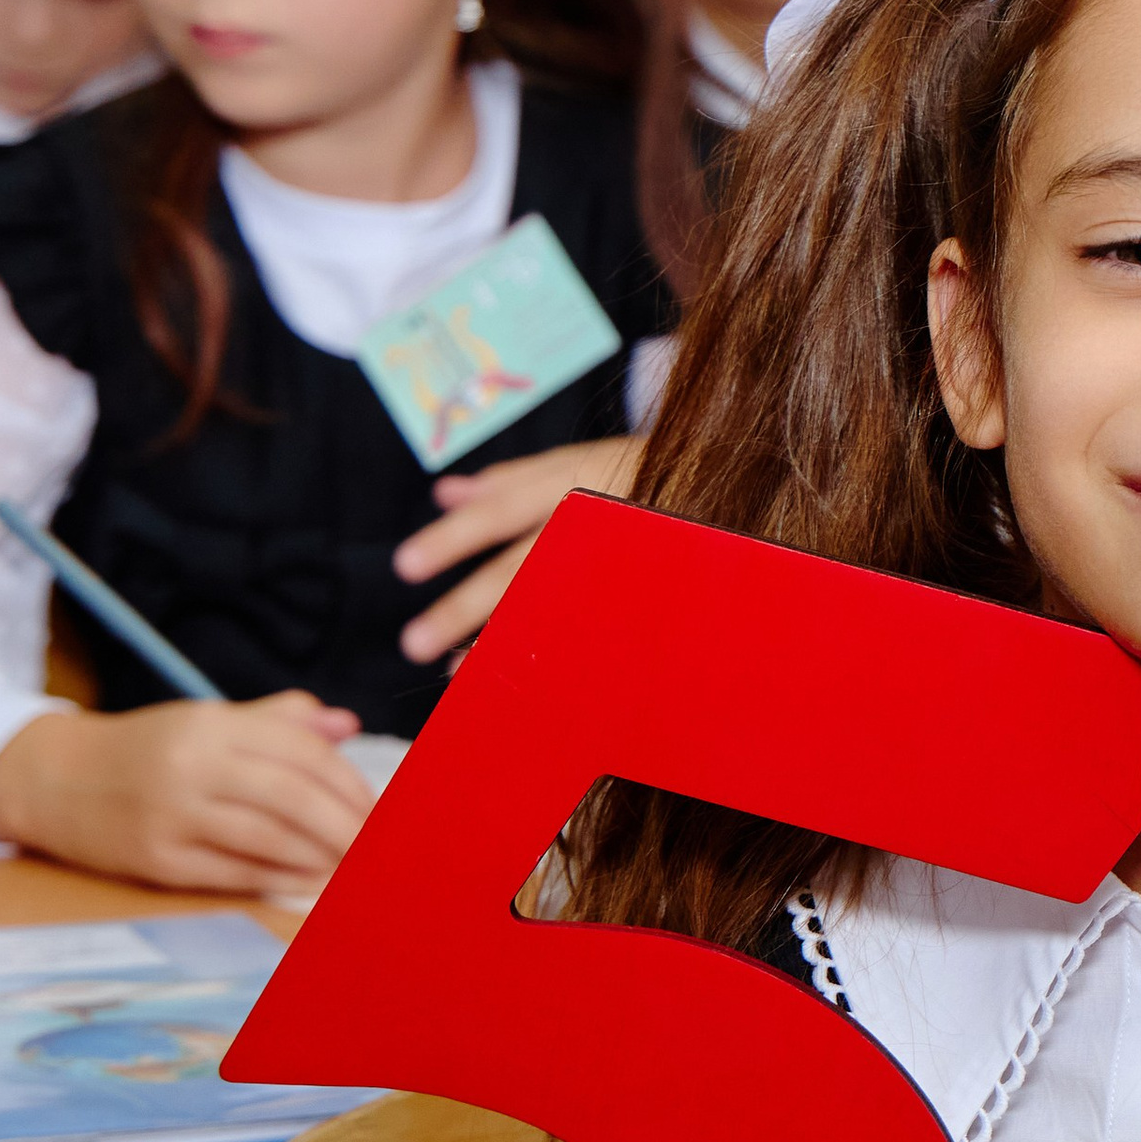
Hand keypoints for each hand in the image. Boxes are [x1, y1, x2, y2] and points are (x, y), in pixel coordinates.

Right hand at [0, 693, 370, 890]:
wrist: (51, 779)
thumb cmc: (147, 750)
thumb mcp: (207, 720)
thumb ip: (279, 721)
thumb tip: (346, 725)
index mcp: (212, 725)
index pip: (303, 752)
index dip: (350, 783)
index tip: (378, 807)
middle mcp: (192, 765)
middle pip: (293, 797)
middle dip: (346, 825)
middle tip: (376, 845)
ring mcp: (171, 815)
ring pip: (268, 838)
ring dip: (321, 857)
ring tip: (352, 865)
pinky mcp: (154, 859)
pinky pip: (233, 873)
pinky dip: (279, 879)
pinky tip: (308, 881)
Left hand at [394, 437, 640, 664]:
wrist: (734, 484)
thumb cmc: (648, 471)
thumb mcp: (584, 461)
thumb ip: (514, 480)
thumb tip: (445, 493)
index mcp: (579, 483)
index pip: (506, 510)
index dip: (456, 538)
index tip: (405, 567)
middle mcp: (600, 524)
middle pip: (525, 568)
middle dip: (468, 608)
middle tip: (413, 642)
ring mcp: (627, 565)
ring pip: (559, 610)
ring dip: (504, 643)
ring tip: (456, 672)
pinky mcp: (650, 598)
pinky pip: (596, 631)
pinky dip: (557, 655)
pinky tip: (523, 679)